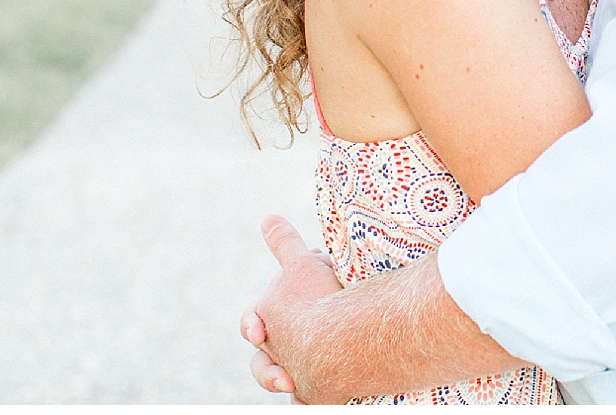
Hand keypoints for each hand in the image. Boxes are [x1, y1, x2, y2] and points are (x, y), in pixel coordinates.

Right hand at [243, 214, 340, 399]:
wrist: (363, 318)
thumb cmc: (331, 288)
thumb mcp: (310, 267)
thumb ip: (287, 246)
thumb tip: (267, 218)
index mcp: (276, 317)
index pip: (254, 323)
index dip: (253, 326)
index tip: (258, 331)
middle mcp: (283, 343)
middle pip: (261, 362)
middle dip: (266, 372)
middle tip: (283, 377)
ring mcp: (294, 364)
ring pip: (276, 380)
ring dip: (278, 384)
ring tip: (292, 386)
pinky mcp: (311, 386)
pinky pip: (302, 400)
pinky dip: (303, 403)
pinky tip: (306, 402)